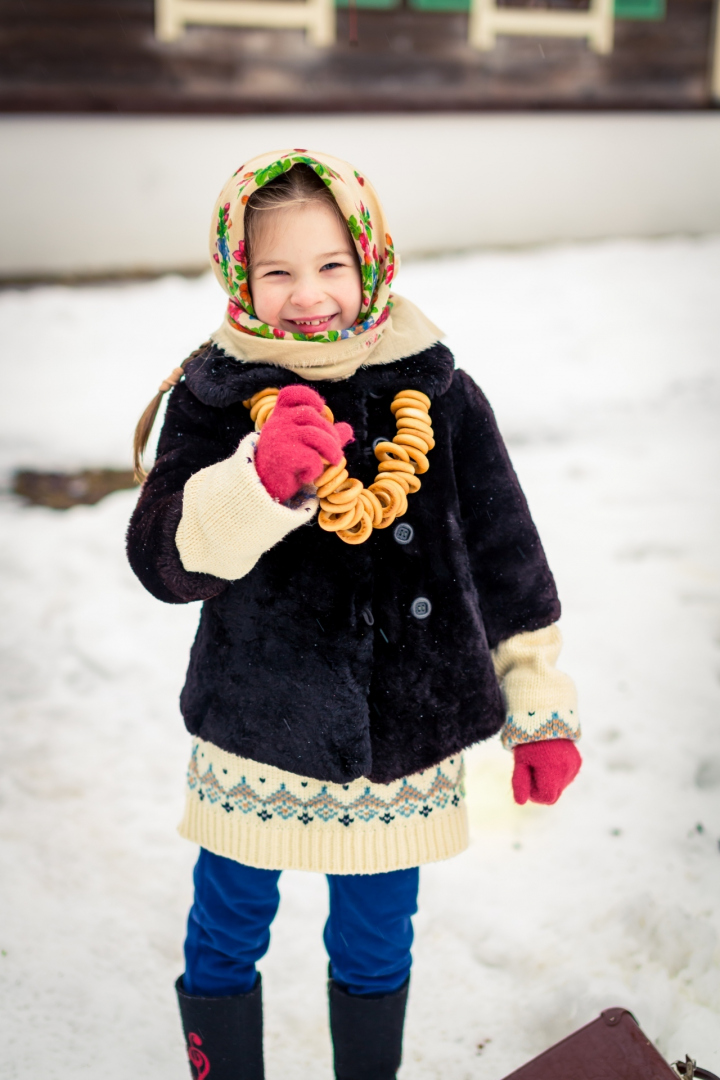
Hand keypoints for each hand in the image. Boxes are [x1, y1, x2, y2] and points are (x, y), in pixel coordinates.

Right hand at [255, 385, 353, 503]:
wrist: (265, 487)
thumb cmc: (286, 461)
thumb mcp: (304, 444)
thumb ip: (325, 435)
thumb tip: (348, 429)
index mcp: (280, 416)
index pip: (290, 394)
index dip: (308, 396)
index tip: (320, 408)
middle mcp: (278, 423)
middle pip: (311, 416)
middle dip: (330, 433)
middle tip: (335, 451)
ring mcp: (279, 438)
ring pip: (315, 435)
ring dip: (332, 450)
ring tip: (334, 461)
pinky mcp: (283, 457)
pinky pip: (312, 458)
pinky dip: (316, 469)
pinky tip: (308, 476)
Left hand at [512, 739, 581, 804]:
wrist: (545, 720)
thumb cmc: (528, 743)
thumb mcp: (520, 762)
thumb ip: (520, 783)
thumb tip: (520, 803)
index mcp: (553, 771)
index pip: (546, 798)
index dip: (534, 793)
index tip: (527, 777)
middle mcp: (567, 771)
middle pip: (554, 795)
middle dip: (542, 788)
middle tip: (532, 770)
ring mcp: (574, 767)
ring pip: (560, 787)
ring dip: (550, 781)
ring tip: (541, 762)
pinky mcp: (578, 762)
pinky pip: (566, 777)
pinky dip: (558, 774)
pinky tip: (550, 760)